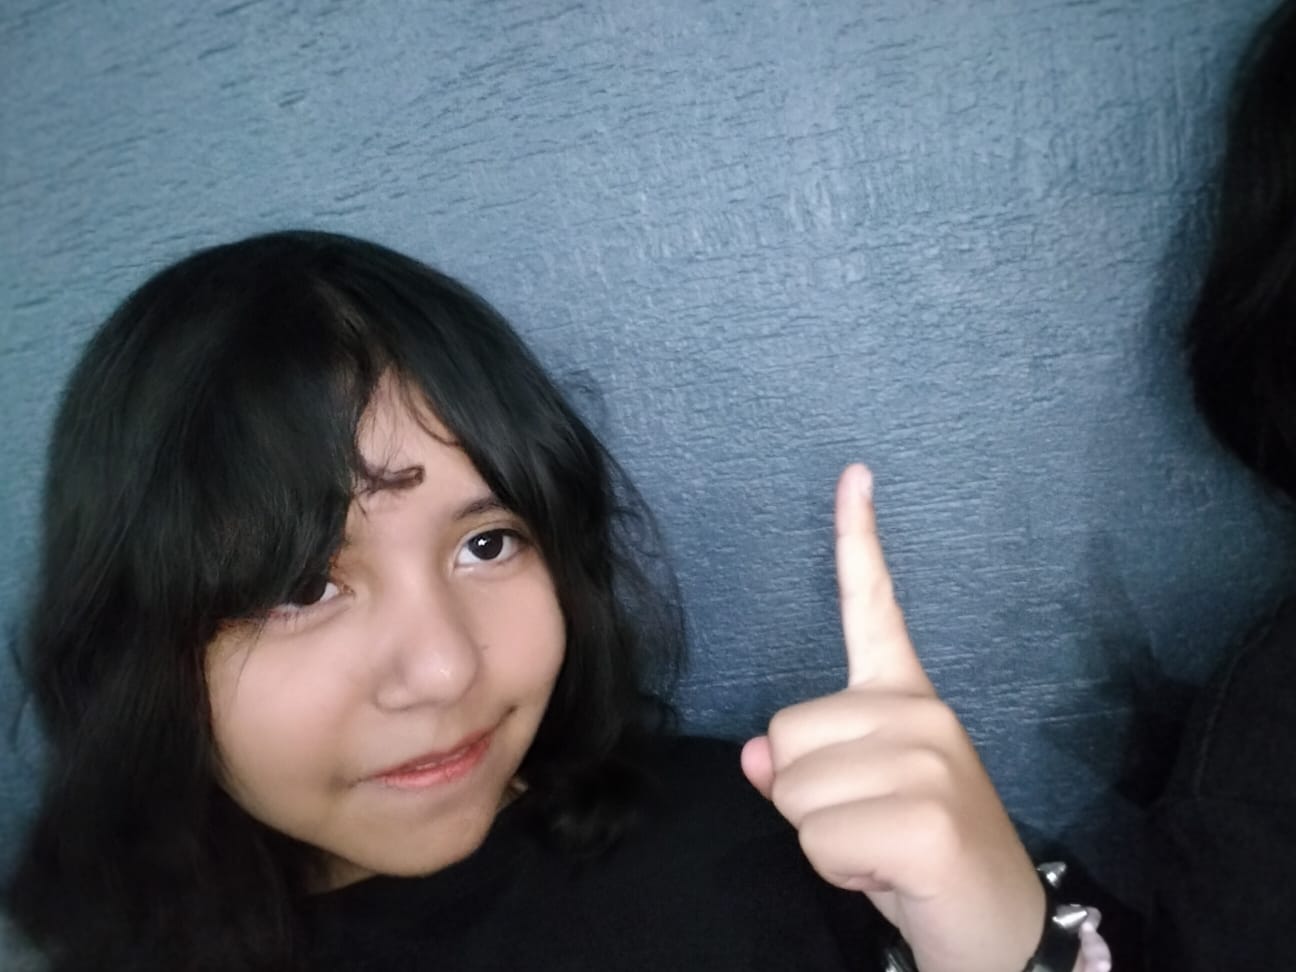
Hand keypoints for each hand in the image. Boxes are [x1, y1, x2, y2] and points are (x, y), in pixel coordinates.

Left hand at [740, 465, 1044, 971]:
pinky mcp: (927, 818)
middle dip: (805, 796)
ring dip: (820, 837)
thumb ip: (801, 768)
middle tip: (866, 825)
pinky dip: (838, 872)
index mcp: (906, 697)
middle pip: (784, 735)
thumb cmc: (916, 857)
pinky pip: (819, 839)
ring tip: (879, 849)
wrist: (997, 930)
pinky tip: (887, 875)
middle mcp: (921, 713)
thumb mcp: (853, 803)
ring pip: (793, 789)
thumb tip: (757, 758)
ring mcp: (929, 760)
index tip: (853, 473)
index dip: (858, 540)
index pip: (875, 607)